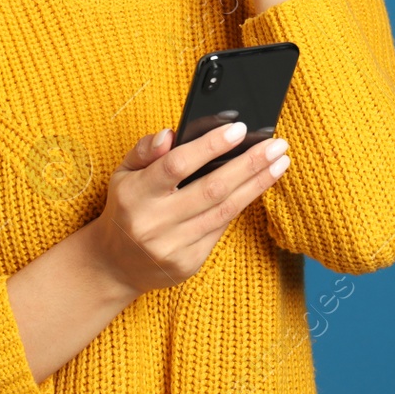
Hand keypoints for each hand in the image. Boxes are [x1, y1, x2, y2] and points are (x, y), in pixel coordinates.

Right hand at [90, 120, 291, 294]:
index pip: (176, 165)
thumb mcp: (123, 174)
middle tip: (277, 145)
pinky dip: (242, 204)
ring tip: (280, 163)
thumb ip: (145, 150)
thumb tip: (171, 134)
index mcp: (135, 195)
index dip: (209, 146)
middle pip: (211, 189)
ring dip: (257, 184)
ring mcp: (172, 246)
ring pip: (224, 210)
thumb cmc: (125, 208)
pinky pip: (221, 229)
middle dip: (249, 165)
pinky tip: (259, 186)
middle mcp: (153, 223)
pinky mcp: (187, 263)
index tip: (238, 129)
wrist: (114, 264)